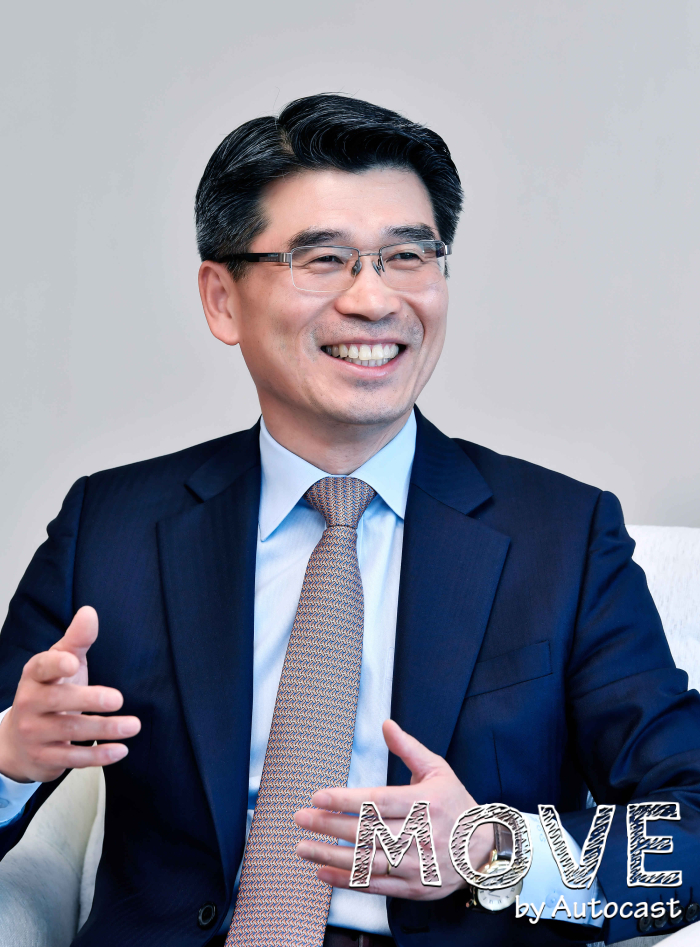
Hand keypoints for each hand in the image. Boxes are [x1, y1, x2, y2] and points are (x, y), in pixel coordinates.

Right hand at [0, 606, 139, 782]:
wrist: (18, 741)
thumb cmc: (49, 691)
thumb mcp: (60, 663)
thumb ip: (77, 640)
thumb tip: (89, 612)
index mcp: (35, 675)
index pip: (42, 667)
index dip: (56, 665)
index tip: (74, 662)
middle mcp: (30, 703)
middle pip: (59, 701)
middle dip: (89, 700)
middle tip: (118, 699)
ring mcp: (35, 733)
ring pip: (70, 731)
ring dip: (105, 729)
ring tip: (133, 725)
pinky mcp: (45, 758)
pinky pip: (73, 759)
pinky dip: (98, 756)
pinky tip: (120, 750)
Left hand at [294, 720, 494, 900]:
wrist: (484, 848)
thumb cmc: (455, 804)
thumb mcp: (437, 770)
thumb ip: (408, 748)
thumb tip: (386, 724)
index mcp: (423, 803)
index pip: (377, 802)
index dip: (346, 800)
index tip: (319, 797)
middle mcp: (418, 835)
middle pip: (366, 832)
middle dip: (329, 825)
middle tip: (300, 818)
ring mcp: (416, 865)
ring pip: (366, 862)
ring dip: (330, 856)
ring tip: (303, 847)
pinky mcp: (413, 888)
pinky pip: (374, 885)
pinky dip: (346, 881)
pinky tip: (322, 872)